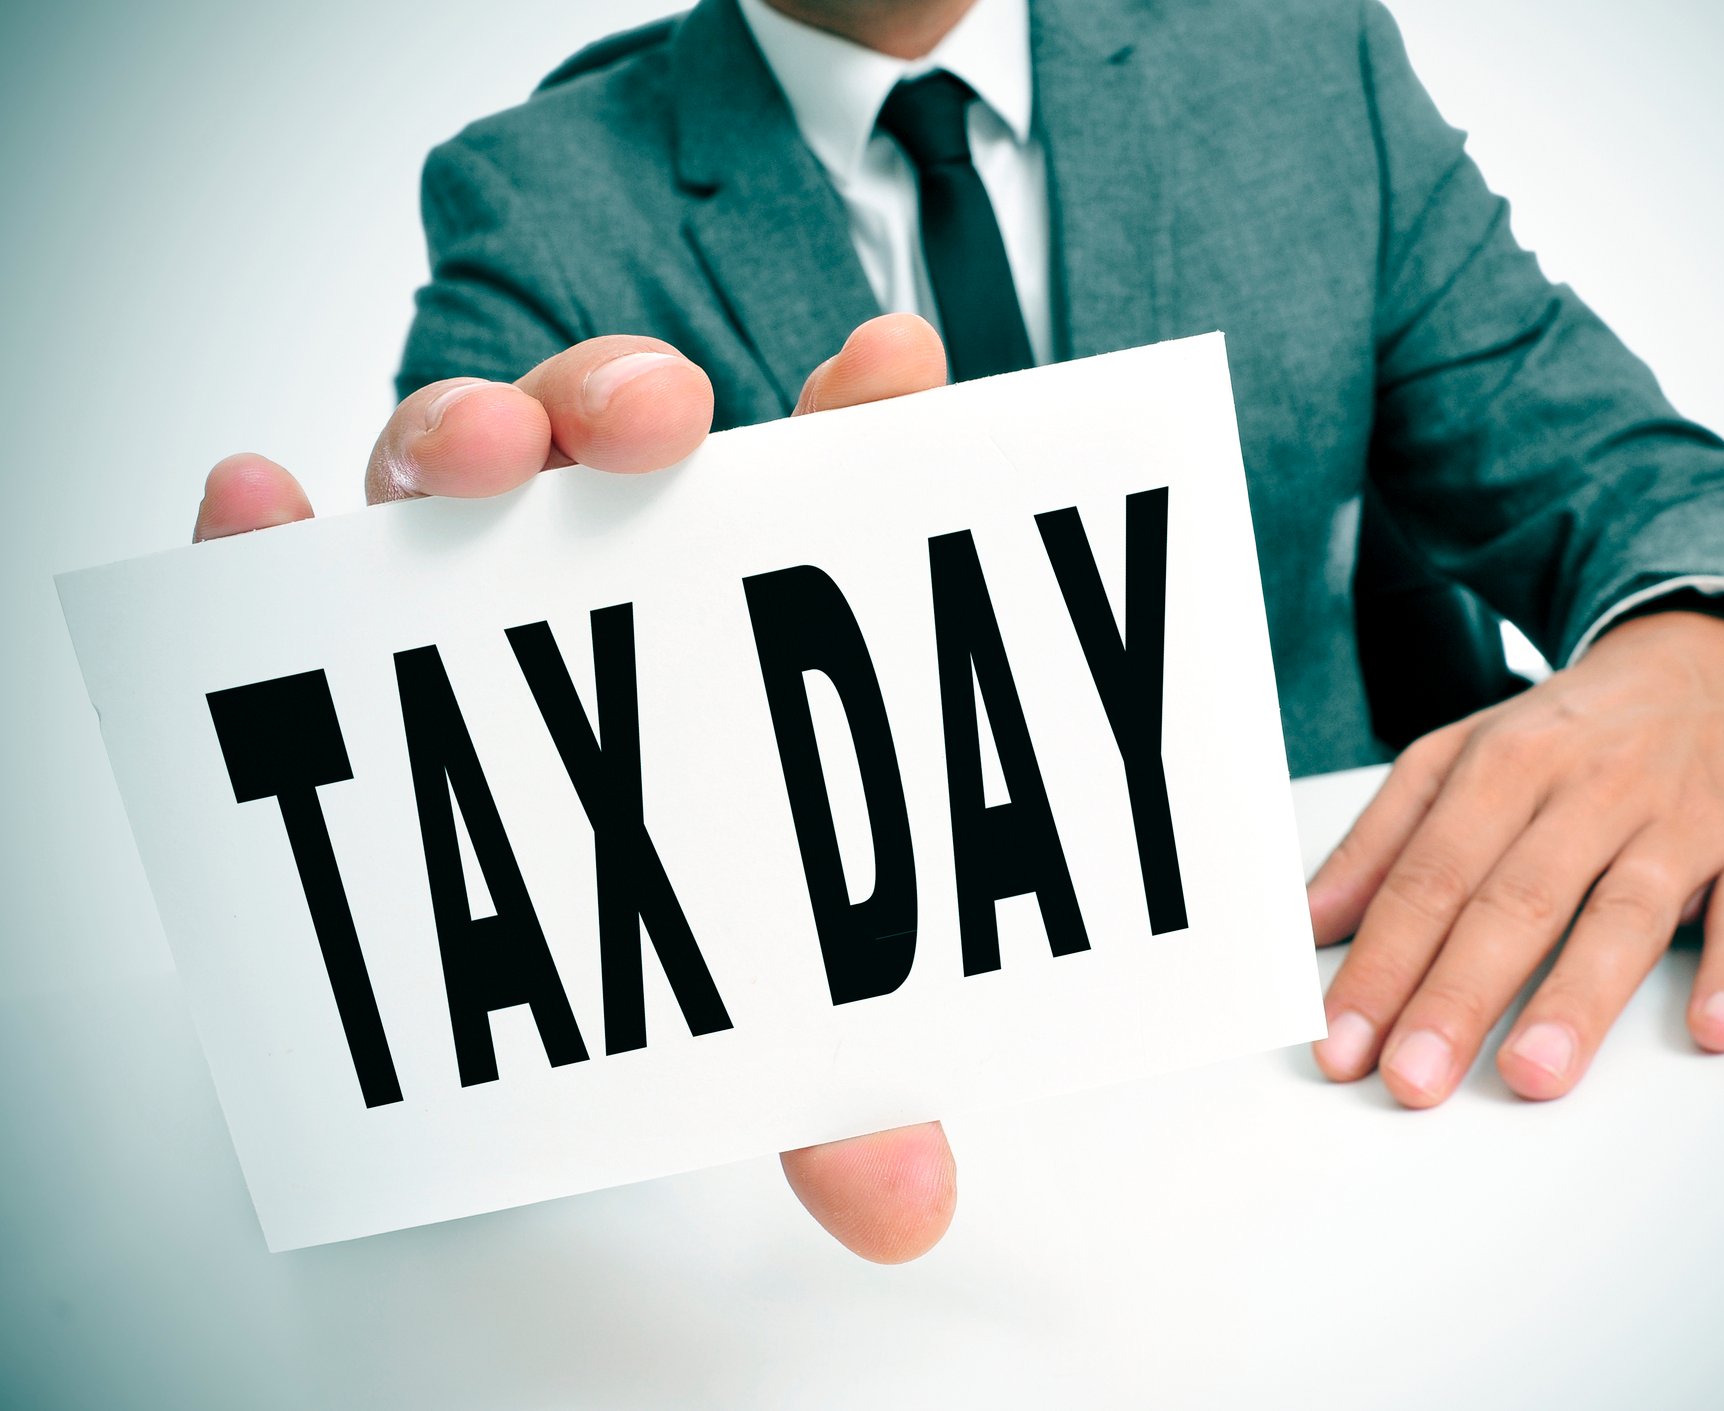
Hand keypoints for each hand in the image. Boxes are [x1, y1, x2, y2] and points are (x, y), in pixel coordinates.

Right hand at [192, 315, 958, 1261]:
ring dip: (468, 430)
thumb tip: (907, 1208)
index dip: (861, 417)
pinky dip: (275, 524)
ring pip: (466, 459)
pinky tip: (259, 506)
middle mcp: (617, 565)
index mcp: (755, 608)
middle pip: (621, 434)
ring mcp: (480, 577)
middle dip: (630, 396)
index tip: (890, 372)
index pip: (822, 485)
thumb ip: (841, 1086)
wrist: (538, 951)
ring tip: (476, 453)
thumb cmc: (682, 915)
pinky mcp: (350, 618)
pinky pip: (301, 551)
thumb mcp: (769, 1007)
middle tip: (657, 417)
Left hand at [1306, 610, 1723, 1104]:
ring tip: (1532, 1073)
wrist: (1711, 655)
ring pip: (1623, 911)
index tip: (1342, 1045)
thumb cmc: (1571, 730)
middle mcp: (1589, 788)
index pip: (1429, 877)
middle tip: (1412, 1078)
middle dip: (1456, 996)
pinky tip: (1714, 1028)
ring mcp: (1681, 818)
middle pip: (1513, 900)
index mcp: (1503, 764)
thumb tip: (1309, 923)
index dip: (1381, 964)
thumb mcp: (1460, 756)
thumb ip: (1383, 840)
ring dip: (1577, 997)